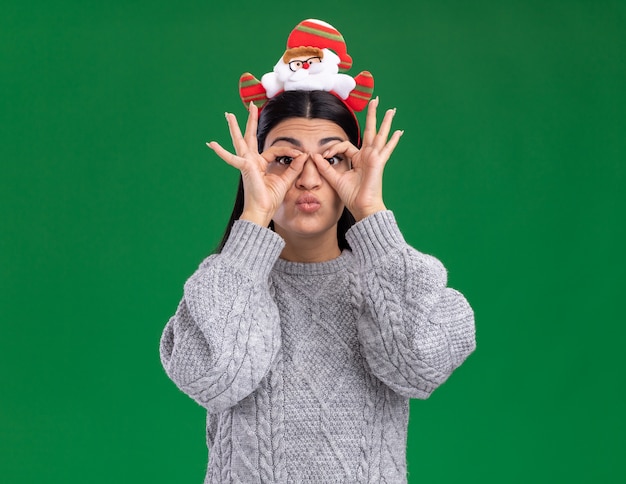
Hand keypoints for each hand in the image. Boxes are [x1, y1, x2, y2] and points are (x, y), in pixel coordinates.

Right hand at [207, 103, 307, 226]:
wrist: (262, 211)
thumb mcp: (286, 180)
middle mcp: (251, 161)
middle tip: (251, 105)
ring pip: (240, 141)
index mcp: (260, 164)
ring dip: (234, 127)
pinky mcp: (244, 167)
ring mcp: (246, 163)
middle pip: (250, 137)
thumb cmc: (270, 199)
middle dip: (251, 121)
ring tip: (228, 115)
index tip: (301, 154)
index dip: (289, 151)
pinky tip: (211, 144)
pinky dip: (222, 152)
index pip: (275, 150)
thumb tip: (304, 155)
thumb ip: (294, 167)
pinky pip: (233, 158)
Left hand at [311, 97, 402, 220]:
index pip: (345, 146)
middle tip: (375, 100)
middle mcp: (367, 156)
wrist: (362, 208)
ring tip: (390, 109)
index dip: (333, 148)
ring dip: (385, 121)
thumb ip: (326, 168)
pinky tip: (399, 131)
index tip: (324, 155)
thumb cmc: (352, 196)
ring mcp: (374, 158)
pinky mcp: (378, 163)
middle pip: (370, 131)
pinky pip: (386, 149)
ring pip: (380, 135)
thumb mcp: (335, 179)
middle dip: (372, 116)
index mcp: (358, 160)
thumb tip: (315, 156)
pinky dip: (393, 141)